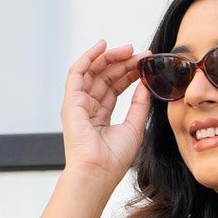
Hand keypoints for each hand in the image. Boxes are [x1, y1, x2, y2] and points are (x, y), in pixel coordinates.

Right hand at [61, 39, 151, 180]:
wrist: (98, 172)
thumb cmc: (114, 159)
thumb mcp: (134, 127)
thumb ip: (140, 105)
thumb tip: (146, 84)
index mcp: (100, 116)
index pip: (115, 88)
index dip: (129, 74)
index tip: (145, 64)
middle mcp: (88, 108)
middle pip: (105, 77)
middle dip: (123, 63)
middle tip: (140, 54)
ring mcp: (78, 104)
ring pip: (93, 72)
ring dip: (110, 58)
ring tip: (128, 49)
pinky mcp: (71, 101)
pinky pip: (77, 72)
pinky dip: (89, 57)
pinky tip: (102, 46)